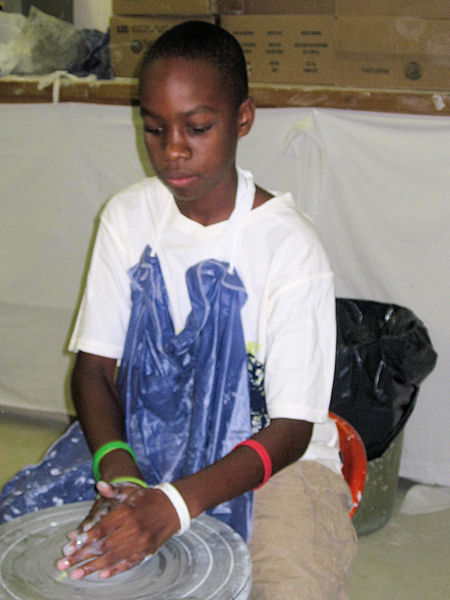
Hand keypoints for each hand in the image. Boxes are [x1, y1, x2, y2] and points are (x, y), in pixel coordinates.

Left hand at [56, 481, 180, 579]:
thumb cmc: (148, 498)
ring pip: (113, 558)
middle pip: (103, 547)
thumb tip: (99, 485)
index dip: (83, 540)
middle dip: (81, 556)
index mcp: (126, 513)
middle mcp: (132, 529)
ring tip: (76, 574)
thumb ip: (113, 490)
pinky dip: (114, 570)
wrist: (173, 507)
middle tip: (63, 564)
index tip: (68, 547)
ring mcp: (140, 542)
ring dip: (92, 567)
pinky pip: (128, 563)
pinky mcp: (146, 551)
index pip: (100, 530)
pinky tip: (101, 575)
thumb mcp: (130, 491)